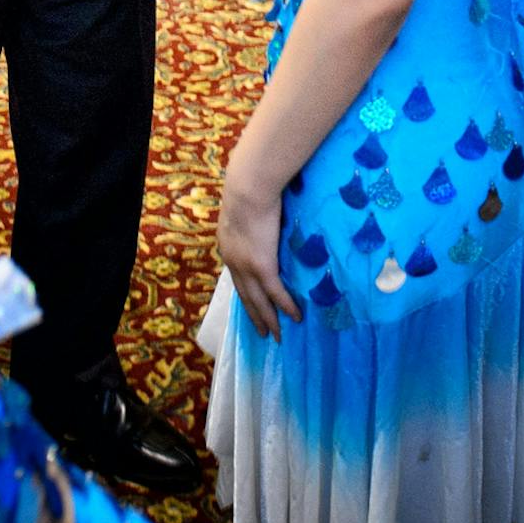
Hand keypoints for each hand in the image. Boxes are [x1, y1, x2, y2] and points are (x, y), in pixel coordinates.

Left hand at [217, 169, 301, 338]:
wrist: (248, 187)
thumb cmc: (249, 188)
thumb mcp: (244, 207)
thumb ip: (252, 217)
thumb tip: (265, 215)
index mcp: (227, 246)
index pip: (237, 275)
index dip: (245, 291)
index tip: (251, 304)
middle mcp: (233, 261)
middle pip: (245, 295)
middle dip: (254, 315)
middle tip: (263, 332)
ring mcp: (247, 266)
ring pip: (258, 300)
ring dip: (268, 319)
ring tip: (277, 335)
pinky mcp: (263, 266)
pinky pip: (276, 293)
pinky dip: (286, 306)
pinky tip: (296, 316)